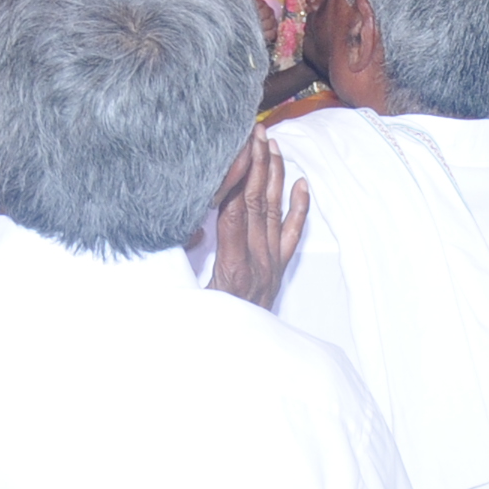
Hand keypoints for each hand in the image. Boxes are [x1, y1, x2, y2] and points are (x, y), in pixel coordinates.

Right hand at [203, 131, 308, 310]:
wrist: (241, 356)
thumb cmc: (210, 324)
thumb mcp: (190, 297)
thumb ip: (186, 263)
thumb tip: (188, 229)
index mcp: (232, 265)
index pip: (235, 210)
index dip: (236, 176)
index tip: (235, 147)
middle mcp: (257, 260)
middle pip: (257, 202)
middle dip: (256, 164)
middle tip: (255, 132)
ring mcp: (271, 264)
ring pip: (274, 211)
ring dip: (274, 176)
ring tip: (273, 145)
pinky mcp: (278, 269)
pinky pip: (292, 234)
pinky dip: (299, 208)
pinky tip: (302, 185)